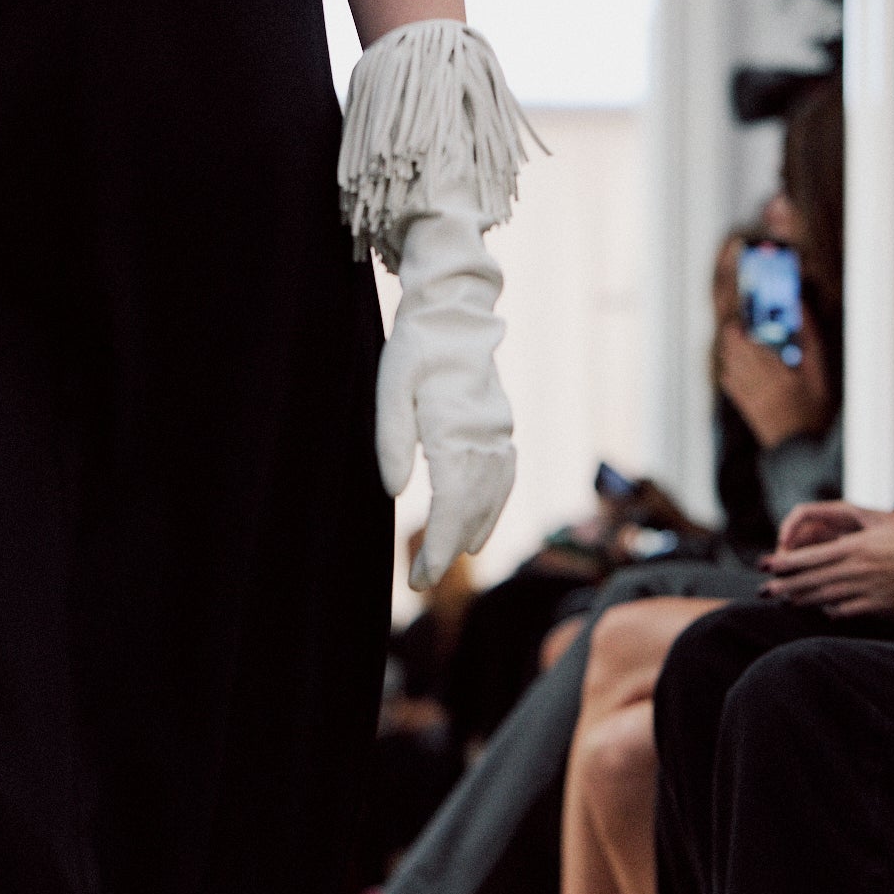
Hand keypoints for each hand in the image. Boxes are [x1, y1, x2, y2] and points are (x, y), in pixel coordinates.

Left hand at [377, 189, 514, 590]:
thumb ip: (392, 440)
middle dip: (449, 548)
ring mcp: (498, 431)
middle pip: (473, 508)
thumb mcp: (389, 387)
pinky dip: (493, 506)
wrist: (454, 311)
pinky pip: (504, 477)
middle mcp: (484, 435)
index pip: (452, 503)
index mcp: (455, 428)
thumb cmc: (415, 347)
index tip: (421, 577)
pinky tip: (481, 526)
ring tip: (450, 561)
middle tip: (422, 583)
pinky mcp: (501, 425)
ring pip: (492, 496)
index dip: (438, 544)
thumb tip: (396, 492)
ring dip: (473, 532)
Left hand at [717, 320, 831, 449]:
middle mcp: (756, 384)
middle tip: (742, 323)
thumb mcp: (819, 373)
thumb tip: (800, 309)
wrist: (801, 448)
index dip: (741, 325)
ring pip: (728, 363)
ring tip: (741, 340)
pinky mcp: (744, 404)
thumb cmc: (815, 410)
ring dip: (731, 348)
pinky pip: (728, 380)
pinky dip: (730, 367)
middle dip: (734, 333)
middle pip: (732, 350)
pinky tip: (738, 364)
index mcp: (776, 374)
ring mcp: (747, 395)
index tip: (746, 314)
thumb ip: (809, 339)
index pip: (748, 342)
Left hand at [760, 509, 893, 616]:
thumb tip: (827, 549)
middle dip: (785, 584)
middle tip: (763, 589)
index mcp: (852, 547)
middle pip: (812, 579)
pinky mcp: (877, 604)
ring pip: (825, 596)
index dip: (786, 562)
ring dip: (802, 599)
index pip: (811, 557)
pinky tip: (821, 611)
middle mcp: (855, 569)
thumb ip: (849, 541)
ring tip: (785, 601)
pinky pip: (848, 610)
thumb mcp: (874, 532)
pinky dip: (832, 611)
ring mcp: (865, 588)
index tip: (766, 565)